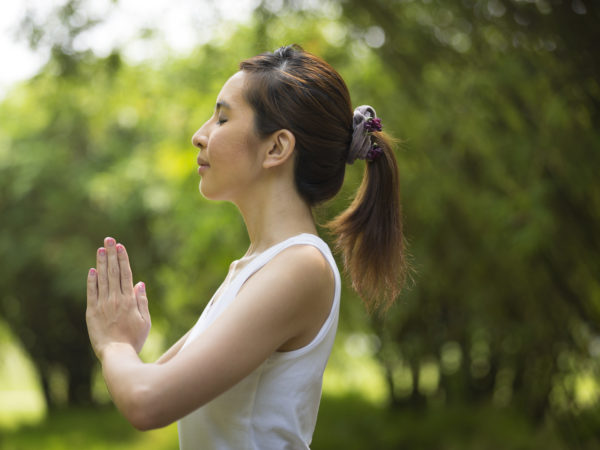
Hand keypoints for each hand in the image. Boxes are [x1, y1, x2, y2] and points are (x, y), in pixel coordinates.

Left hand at [86, 237, 150, 358]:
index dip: (123, 259)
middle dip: (111, 254)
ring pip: (102, 279)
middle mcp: (115, 299)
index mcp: (129, 300)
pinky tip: (92, 270)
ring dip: (101, 263)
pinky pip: (91, 293)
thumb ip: (142, 301)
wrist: (117, 354)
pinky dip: (91, 281)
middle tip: (109, 240)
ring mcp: (103, 305)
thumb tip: (140, 283)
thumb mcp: (145, 321)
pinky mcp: (92, 313)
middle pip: (113, 272)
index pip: (126, 274)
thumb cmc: (134, 339)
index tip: (120, 246)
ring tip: (100, 249)